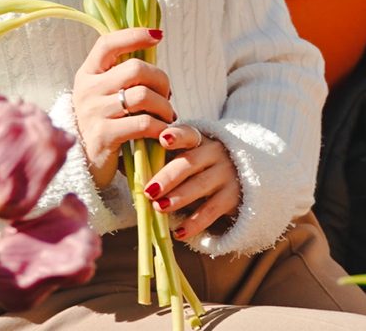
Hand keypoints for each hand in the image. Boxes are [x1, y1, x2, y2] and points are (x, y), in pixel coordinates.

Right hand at [73, 28, 175, 186]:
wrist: (81, 164)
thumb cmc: (102, 124)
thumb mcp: (103, 96)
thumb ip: (122, 77)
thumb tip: (154, 54)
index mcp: (87, 74)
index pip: (108, 43)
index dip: (134, 35)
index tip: (158, 36)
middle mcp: (87, 90)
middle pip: (135, 68)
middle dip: (161, 80)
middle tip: (167, 96)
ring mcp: (94, 112)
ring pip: (144, 96)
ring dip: (165, 106)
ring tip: (167, 117)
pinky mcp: (104, 136)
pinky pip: (144, 124)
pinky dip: (161, 127)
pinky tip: (163, 133)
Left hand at [146, 126, 240, 242]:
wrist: (242, 179)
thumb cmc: (199, 167)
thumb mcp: (183, 158)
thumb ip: (159, 160)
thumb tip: (124, 166)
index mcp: (199, 139)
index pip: (188, 133)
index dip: (176, 135)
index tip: (162, 139)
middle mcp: (215, 153)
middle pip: (190, 162)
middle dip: (168, 177)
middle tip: (149, 190)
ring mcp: (226, 174)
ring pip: (201, 185)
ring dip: (178, 198)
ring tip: (159, 208)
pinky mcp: (232, 196)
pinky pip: (211, 210)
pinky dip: (194, 223)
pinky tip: (179, 233)